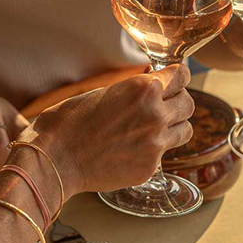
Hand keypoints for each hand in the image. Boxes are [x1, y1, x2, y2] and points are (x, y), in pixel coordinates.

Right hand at [25, 65, 195, 195]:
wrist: (54, 159)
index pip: (182, 76)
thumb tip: (150, 89)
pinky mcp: (152, 166)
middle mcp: (156, 114)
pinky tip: (133, 149)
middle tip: (165, 105)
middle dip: (178, 102)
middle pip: (188, 103)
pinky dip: (154, 150)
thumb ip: (132, 92)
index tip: (176, 80)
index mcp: (143, 89)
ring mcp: (157, 142)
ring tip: (155, 128)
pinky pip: (164, 154)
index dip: (179, 78)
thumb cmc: (67, 122)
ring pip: (186, 130)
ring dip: (175, 126)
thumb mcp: (102, 93)